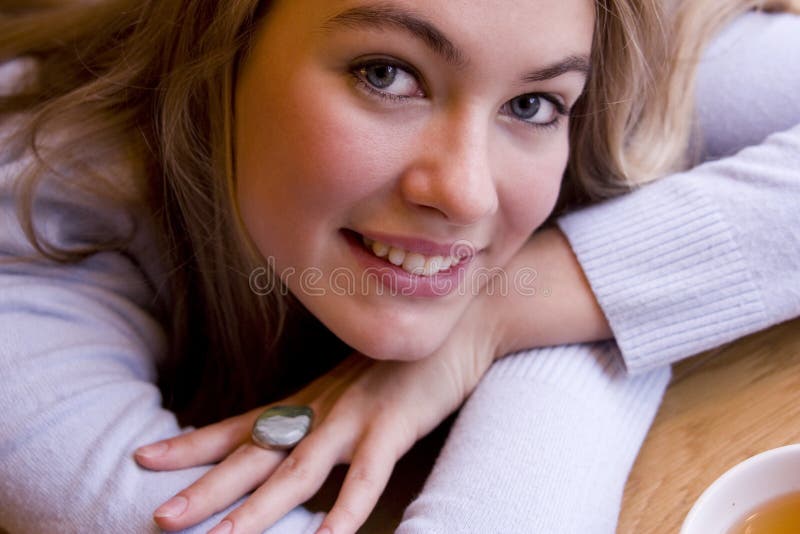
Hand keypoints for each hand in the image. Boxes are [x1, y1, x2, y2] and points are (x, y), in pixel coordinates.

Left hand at [134, 294, 501, 533]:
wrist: (460, 321)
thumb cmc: (405, 361)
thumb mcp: (353, 386)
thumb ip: (321, 412)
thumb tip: (289, 436)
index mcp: (308, 402)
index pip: (241, 426)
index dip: (192, 444)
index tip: (145, 456)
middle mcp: (321, 409)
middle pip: (255, 454)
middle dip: (205, 488)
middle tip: (160, 517)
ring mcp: (356, 418)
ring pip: (299, 472)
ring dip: (259, 510)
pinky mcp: (394, 426)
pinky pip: (366, 478)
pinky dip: (346, 513)